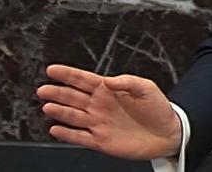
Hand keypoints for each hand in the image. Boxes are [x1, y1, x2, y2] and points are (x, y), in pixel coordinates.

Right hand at [36, 64, 181, 159]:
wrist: (168, 134)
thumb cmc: (158, 109)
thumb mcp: (147, 88)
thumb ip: (128, 82)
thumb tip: (108, 80)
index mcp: (109, 90)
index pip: (84, 80)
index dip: (67, 74)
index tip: (52, 70)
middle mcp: (100, 106)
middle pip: (73, 97)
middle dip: (58, 93)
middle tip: (43, 89)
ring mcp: (99, 123)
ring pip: (73, 116)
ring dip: (60, 112)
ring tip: (47, 107)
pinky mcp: (101, 141)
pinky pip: (80, 137)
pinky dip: (67, 134)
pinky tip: (55, 129)